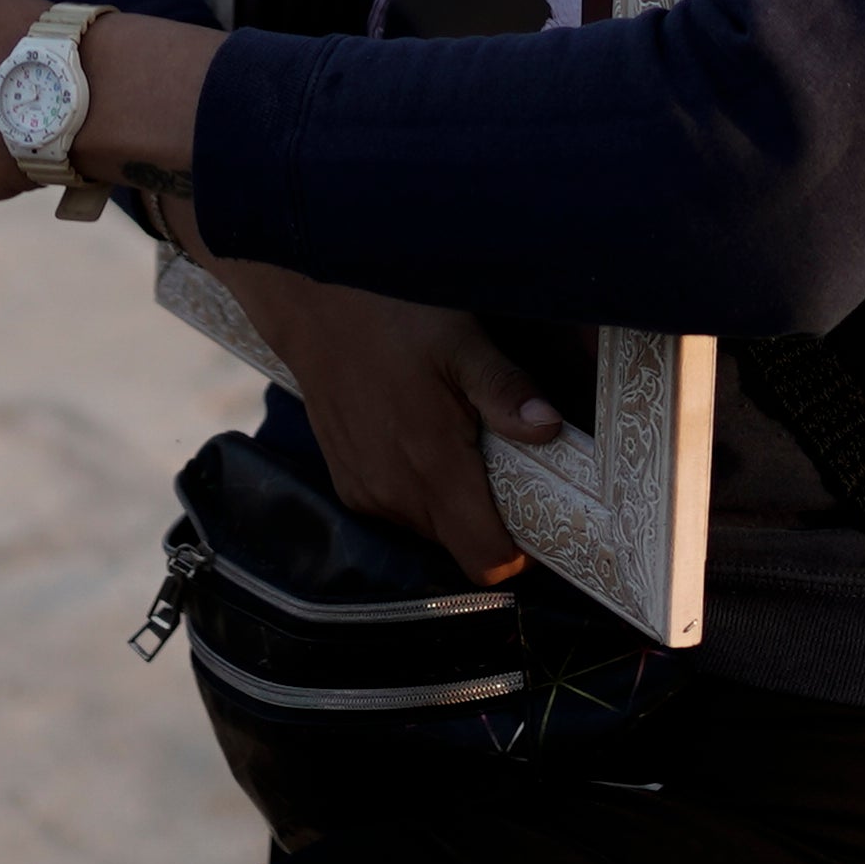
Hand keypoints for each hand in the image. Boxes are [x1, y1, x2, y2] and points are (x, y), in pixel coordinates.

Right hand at [215, 260, 561, 584]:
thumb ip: (504, 391)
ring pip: (431, 529)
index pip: (487, 561)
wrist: (314, 302)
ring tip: (461, 442)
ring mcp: (366, 491)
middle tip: (508, 463)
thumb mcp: (461, 341)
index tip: (541, 522)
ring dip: (455, 503)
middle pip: (463, 546)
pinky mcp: (347, 482)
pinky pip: (399, 509)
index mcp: (432, 467)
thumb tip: (550, 426)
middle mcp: (395, 494)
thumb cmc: (392, 315)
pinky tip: (421, 438)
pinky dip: (420, 489)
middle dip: (491, 520)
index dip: (522, 553)